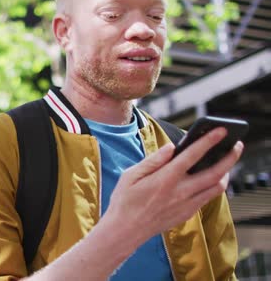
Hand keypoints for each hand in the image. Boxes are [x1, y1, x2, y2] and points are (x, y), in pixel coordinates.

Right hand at [104, 127, 243, 246]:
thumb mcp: (131, 175)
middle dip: (229, 157)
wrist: (125, 230)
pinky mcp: (187, 214)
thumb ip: (153, 160)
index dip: (208, 141)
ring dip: (226, 173)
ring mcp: (186, 205)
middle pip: (214, 173)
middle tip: (237, 144)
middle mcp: (179, 192)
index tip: (220, 130)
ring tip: (226, 161)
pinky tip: (210, 178)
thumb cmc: (125, 201)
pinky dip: (214, 186)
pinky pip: (208, 198)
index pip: (192, 155)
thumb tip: (171, 147)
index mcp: (165, 179)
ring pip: (216, 188)